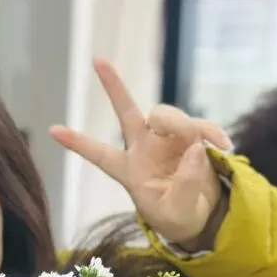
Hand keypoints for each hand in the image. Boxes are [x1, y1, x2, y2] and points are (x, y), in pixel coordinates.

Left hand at [50, 59, 231, 249]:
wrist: (201, 216)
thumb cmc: (177, 216)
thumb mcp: (177, 212)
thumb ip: (184, 185)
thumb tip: (193, 149)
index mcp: (128, 170)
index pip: (99, 154)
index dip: (77, 143)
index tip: (52, 130)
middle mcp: (143, 148)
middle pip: (127, 112)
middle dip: (113, 86)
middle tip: (98, 60)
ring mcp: (167, 138)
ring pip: (167, 115)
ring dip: (184, 125)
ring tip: (201, 149)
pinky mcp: (192, 136)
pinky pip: (200, 125)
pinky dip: (212, 132)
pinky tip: (223, 145)